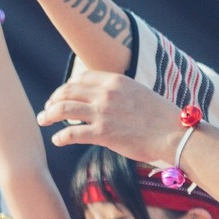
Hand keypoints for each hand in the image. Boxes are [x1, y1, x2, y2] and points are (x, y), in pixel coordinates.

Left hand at [38, 72, 181, 163]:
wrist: (175, 134)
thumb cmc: (162, 118)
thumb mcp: (139, 94)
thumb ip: (120, 94)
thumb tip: (106, 100)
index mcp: (115, 81)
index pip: (80, 78)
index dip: (67, 87)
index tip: (62, 96)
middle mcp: (105, 93)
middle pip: (67, 91)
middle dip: (53, 100)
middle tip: (47, 109)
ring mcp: (102, 113)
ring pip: (63, 109)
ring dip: (49, 115)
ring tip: (44, 121)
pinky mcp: (102, 133)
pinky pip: (72, 132)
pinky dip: (60, 136)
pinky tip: (57, 140)